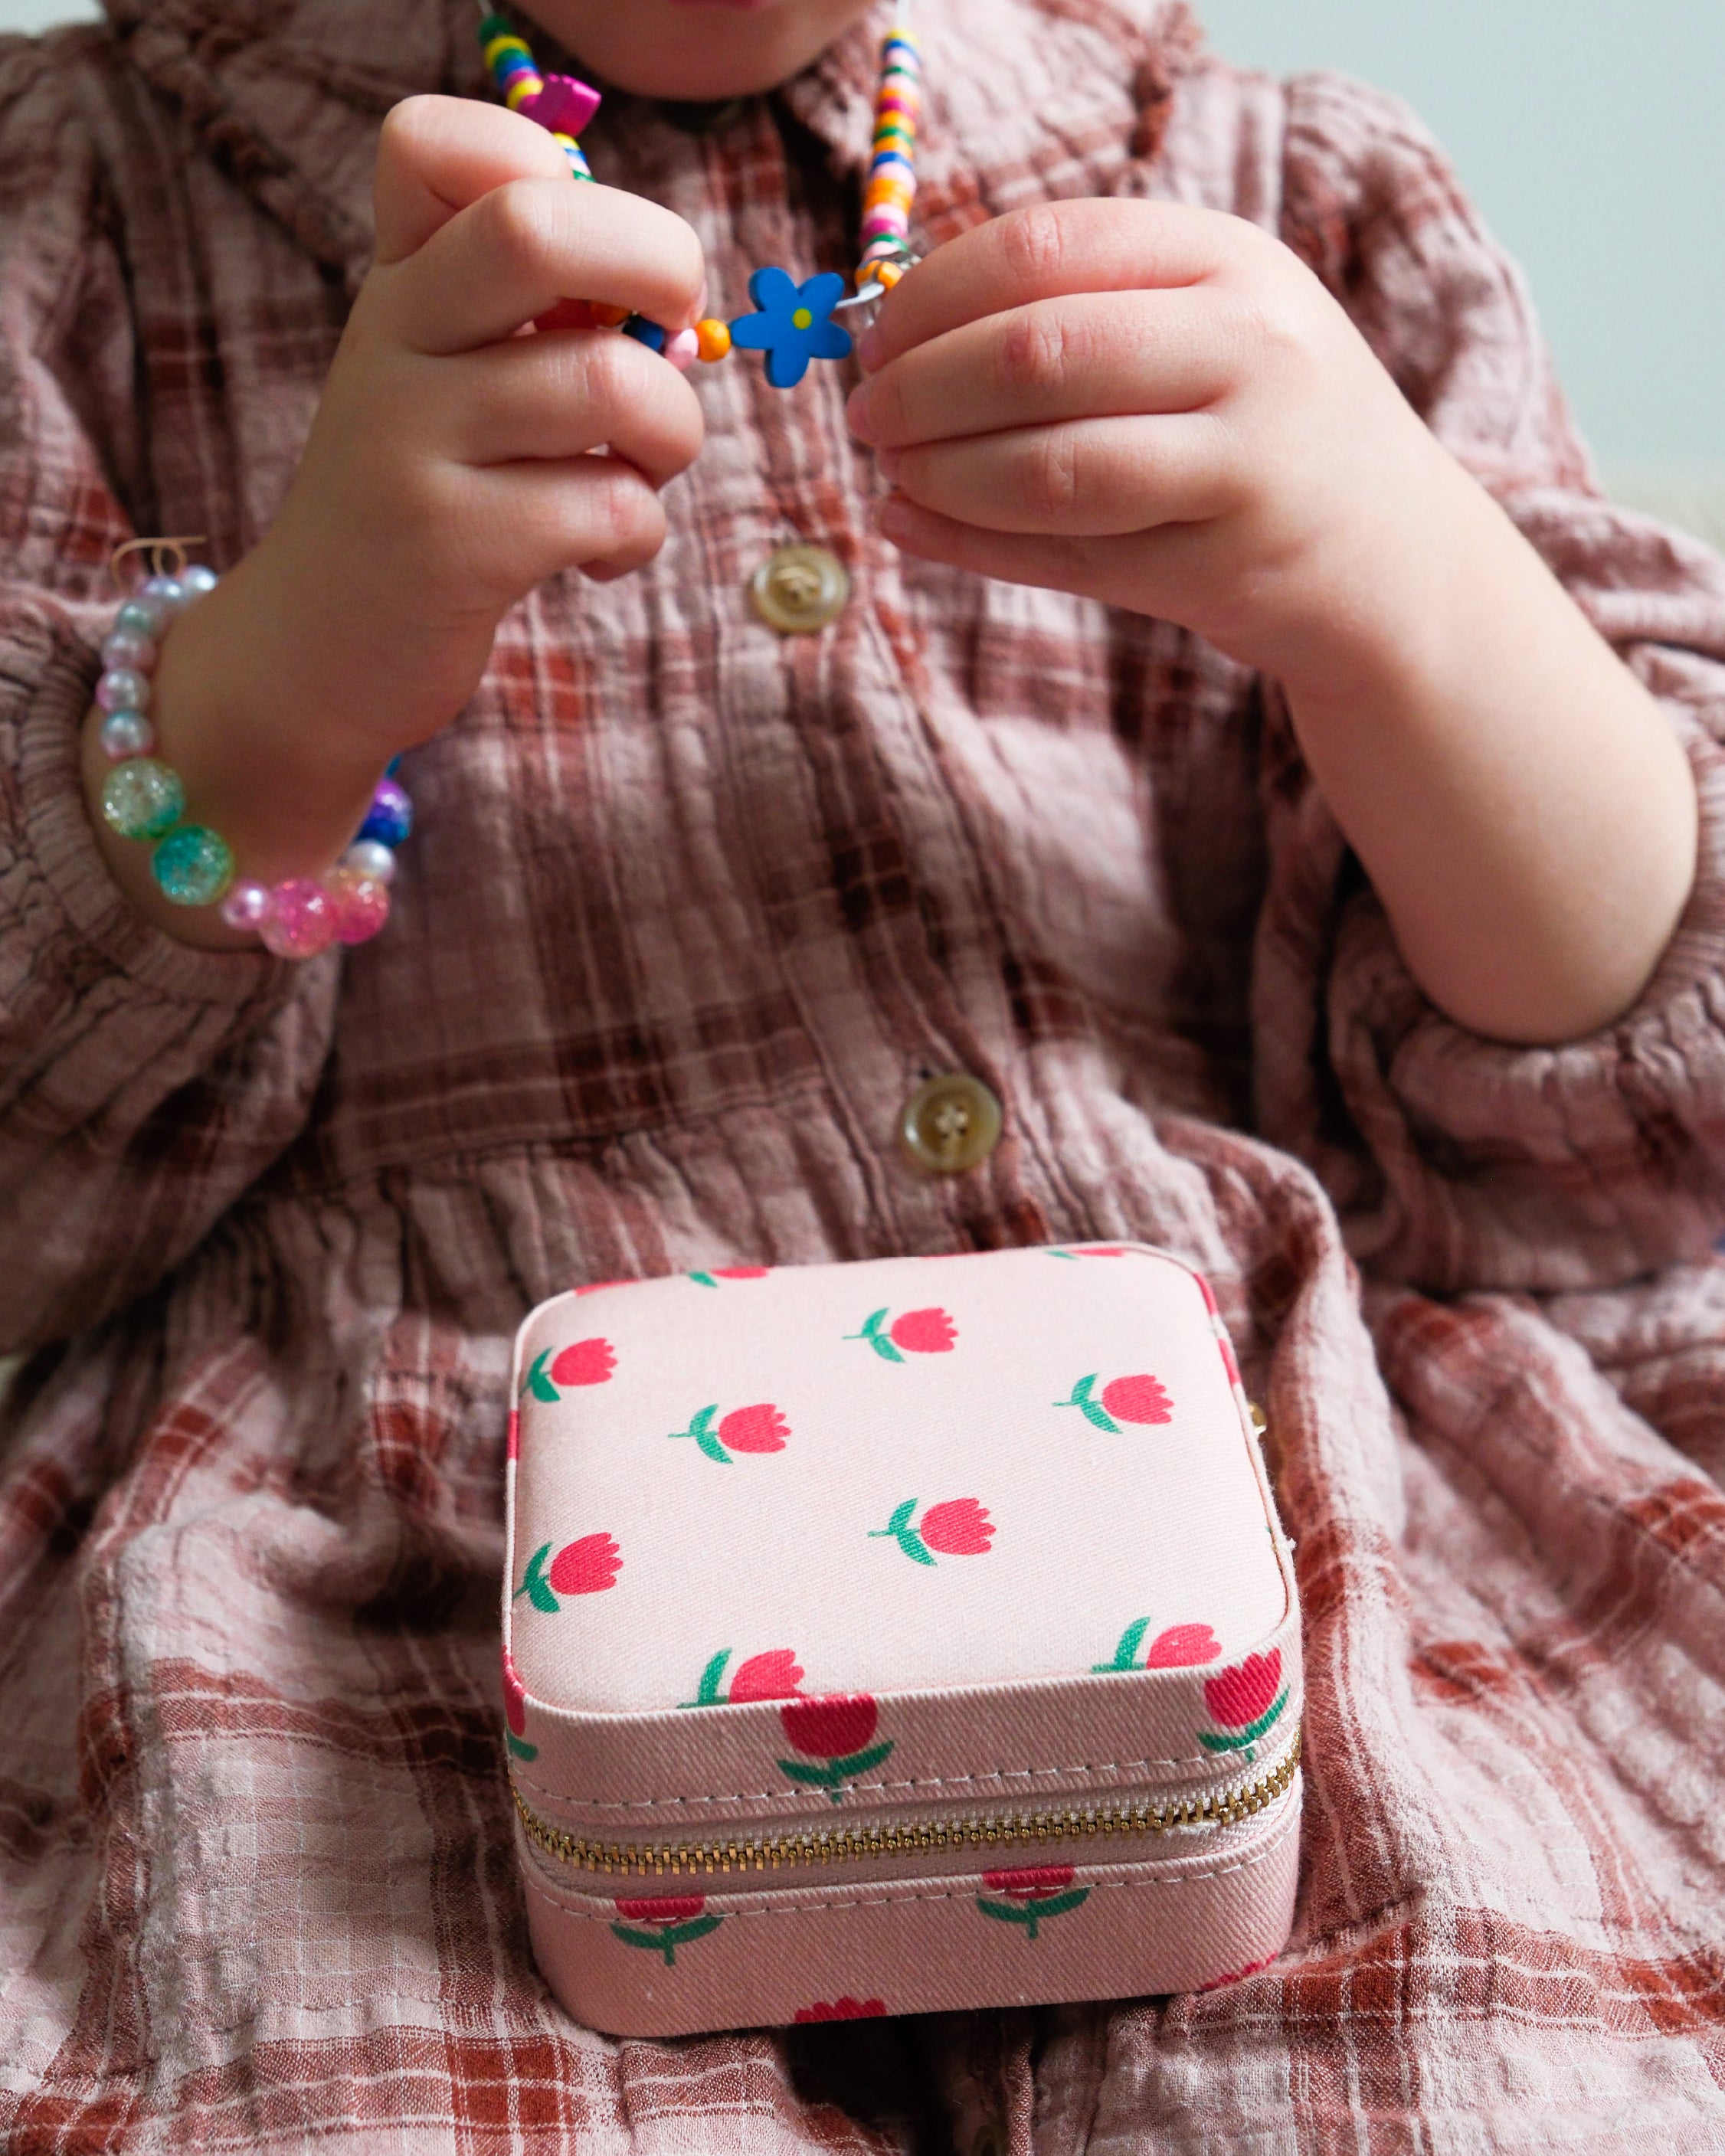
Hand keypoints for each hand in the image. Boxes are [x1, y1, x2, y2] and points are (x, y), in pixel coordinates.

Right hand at [212, 94, 707, 765]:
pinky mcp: (453, 548)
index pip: (433, 142)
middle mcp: (394, 342)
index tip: (595, 258)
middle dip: (661, 264)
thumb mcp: (439, 375)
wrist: (313, 652)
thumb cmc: (420, 497)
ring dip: (672, 436)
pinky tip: (599, 558)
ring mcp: (414, 444)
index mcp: (398, 283)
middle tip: (673, 334)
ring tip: (636, 477)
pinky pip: (612, 506)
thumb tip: (666, 295)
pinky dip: (638, 535)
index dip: (545, 163)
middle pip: (537, 229)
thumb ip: (521, 309)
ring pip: (611, 385)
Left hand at [847, 201, 1698, 1043]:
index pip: (1047, 249)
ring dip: (941, 472)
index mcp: (1228, 260)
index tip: (873, 330)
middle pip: (1038, 355)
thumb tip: (896, 321)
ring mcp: (1243, 464)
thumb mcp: (1205, 325)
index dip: (935, 292)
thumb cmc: (1263, 426)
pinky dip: (970, 542)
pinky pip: (1066, 556)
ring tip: (888, 472)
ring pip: (1050, 467)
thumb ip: (1081, 309)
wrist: (1392, 557)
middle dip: (922, 386)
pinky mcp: (1221, 568)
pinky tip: (911, 524)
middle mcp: (1248, 350)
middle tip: (864, 412)